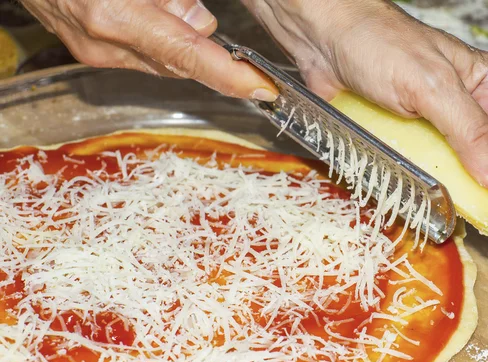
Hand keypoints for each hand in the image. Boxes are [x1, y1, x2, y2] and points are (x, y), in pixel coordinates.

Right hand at [19, 0, 277, 100]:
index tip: (262, 89)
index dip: (230, 77)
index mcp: (114, 14)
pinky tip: (149, 12)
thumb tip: (200, 23)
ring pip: (160, 59)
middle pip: (178, 62)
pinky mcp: (86, 51)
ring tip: (164, 6)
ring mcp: (91, 51)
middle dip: (202, 48)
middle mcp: (103, 43)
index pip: (189, 56)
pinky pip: (138, 54)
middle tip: (203, 20)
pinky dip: (156, 39)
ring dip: (177, 40)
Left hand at [241, 0, 487, 231]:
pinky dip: (435, 190)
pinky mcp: (413, 141)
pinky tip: (429, 201)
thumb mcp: (432, 86)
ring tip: (463, 217)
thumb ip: (471, 132)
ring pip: (472, 173)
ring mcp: (443, 129)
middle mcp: (476, 111)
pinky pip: (434, 173)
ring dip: (470, 197)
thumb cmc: (379, 44)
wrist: (327, 40)